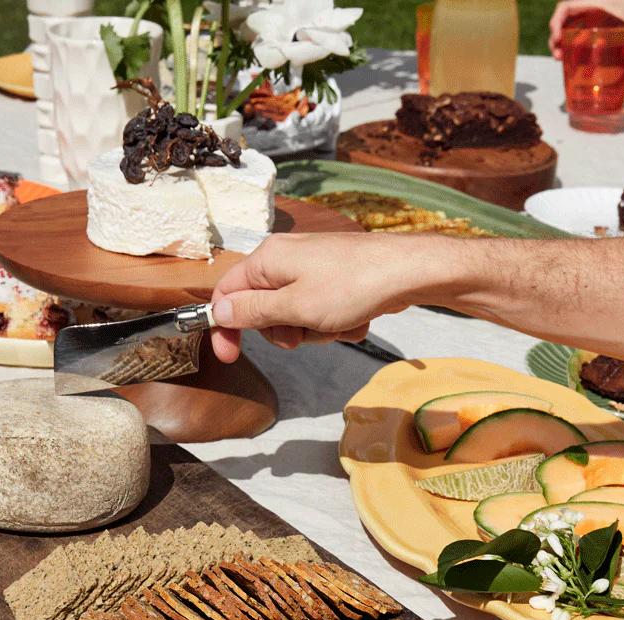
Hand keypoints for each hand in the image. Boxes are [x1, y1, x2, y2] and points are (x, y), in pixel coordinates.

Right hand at [209, 231, 434, 361]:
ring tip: (337, 324)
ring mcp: (310, 269)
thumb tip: (218, 311)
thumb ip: (252, 311)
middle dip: (284, 331)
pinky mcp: (331, 280)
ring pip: (294, 316)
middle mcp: (284, 260)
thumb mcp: (294, 307)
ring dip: (314, 331)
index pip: (227, 294)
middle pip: (262, 310)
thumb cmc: (352, 286)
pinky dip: (334, 323)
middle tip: (303, 335)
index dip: (226, 327)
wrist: (405, 273)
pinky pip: (319, 312)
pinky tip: (354, 320)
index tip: (231, 356)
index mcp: (267, 260)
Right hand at [549, 0, 623, 61]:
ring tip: (561, 59)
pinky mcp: (594, 24)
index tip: (557, 37)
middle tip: (558, 57)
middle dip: (555, 38)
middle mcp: (588, 7)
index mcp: (594, 1)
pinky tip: (571, 58)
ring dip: (559, 43)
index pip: (566, 6)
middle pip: (562, 20)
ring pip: (566, 27)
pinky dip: (570, 44)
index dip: (556, 21)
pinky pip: (576, 32)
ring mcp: (590, 16)